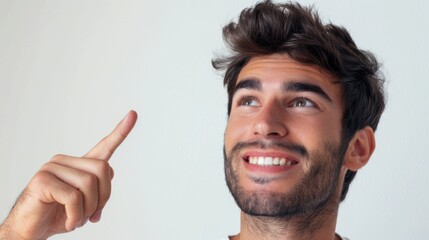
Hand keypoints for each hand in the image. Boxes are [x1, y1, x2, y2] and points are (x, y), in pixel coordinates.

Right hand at [0, 110, 137, 239]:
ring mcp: (52, 168)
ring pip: (89, 184)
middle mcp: (65, 161)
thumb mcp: (85, 202)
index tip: (133, 114)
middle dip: (103, 197)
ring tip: (77, 220)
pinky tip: (69, 223)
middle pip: (103, 169)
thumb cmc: (59, 214)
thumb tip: (110, 172)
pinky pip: (73, 198)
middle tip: (93, 216)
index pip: (104, 146)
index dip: (121, 132)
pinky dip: (76, 216)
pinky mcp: (42, 180)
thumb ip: (98, 187)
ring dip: (88, 210)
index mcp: (79, 165)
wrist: (31, 230)